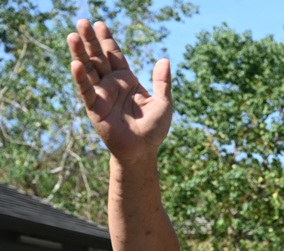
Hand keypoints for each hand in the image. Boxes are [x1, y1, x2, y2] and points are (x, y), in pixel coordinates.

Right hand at [67, 19, 172, 162]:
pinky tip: (76, 64)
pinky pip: (87, 91)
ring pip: (89, 70)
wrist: (143, 151)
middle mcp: (111, 84)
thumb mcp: (163, 103)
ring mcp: (102, 95)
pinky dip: (81, 78)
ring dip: (80, 54)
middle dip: (91, 41)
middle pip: (99, 58)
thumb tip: (165, 60)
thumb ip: (162, 83)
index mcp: (127, 80)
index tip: (100, 24)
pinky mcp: (95, 108)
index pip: (115, 55)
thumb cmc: (154, 128)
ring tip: (73, 36)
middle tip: (82, 21)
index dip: (107, 40)